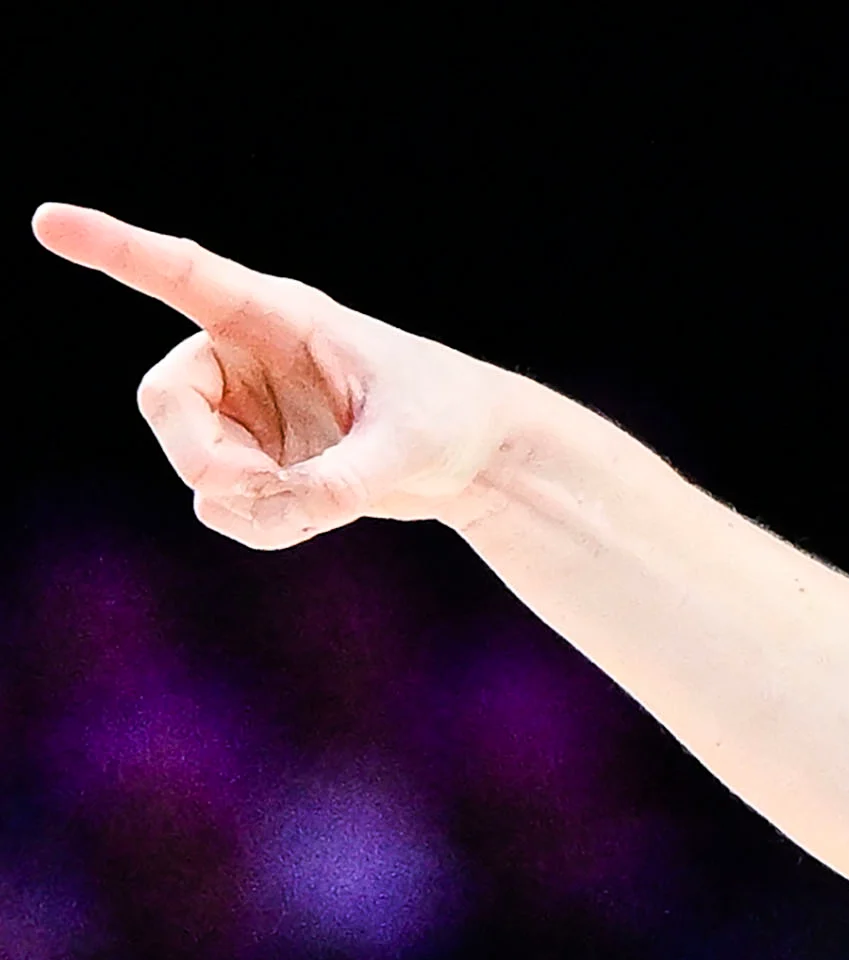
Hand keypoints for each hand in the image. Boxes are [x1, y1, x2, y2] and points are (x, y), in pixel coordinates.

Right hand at [31, 203, 513, 548]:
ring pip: (193, 462)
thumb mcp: (408, 446)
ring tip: (322, 506)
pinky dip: (261, 524)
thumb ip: (346, 478)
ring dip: (246, 500)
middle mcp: (243, 358)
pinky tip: (313, 521)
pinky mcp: (253, 462)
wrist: (475, 457)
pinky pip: (223, 504)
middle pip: (166, 401)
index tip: (48, 221)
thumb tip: (289, 506)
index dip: (114, 249)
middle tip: (265, 492)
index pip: (182, 275)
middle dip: (204, 457)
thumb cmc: (448, 418)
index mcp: (278, 316)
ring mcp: (242, 413)